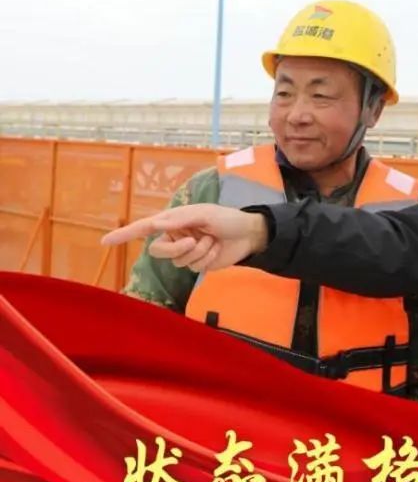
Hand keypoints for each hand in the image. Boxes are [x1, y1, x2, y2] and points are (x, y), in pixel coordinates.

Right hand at [101, 204, 269, 271]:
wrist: (248, 234)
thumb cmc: (226, 218)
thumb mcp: (205, 214)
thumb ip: (180, 220)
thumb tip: (155, 224)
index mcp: (173, 220)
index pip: (144, 228)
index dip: (124, 234)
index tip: (105, 241)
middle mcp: (174, 236)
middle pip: (158, 251)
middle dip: (176, 248)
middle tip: (195, 240)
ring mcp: (185, 251)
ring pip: (178, 261)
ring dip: (198, 252)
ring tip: (212, 240)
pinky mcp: (196, 263)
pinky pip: (193, 267)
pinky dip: (206, 259)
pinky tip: (216, 250)